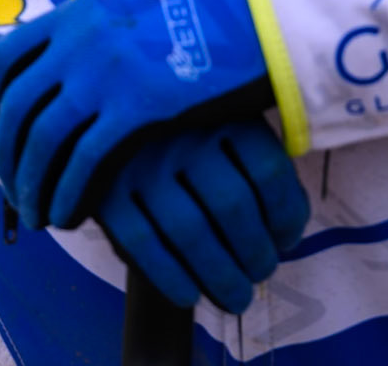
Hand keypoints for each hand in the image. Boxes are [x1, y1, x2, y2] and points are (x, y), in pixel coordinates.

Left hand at [0, 0, 273, 230]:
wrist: (256, 9)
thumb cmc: (205, 7)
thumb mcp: (137, 3)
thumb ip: (99, 26)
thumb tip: (74, 54)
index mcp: (78, 10)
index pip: (5, 59)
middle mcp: (81, 39)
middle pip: (16, 107)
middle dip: (6, 156)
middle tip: (12, 188)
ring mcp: (106, 71)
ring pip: (42, 140)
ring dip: (31, 184)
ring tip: (38, 214)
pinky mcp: (136, 106)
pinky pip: (82, 161)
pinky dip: (66, 193)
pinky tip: (68, 214)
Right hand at [99, 120, 310, 314]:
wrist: (99, 92)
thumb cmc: (178, 115)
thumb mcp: (217, 109)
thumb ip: (251, 152)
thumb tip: (287, 225)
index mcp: (218, 107)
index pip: (268, 170)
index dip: (287, 215)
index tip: (287, 239)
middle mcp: (183, 132)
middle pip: (233, 207)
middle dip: (256, 254)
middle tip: (262, 272)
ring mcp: (140, 160)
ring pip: (191, 233)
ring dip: (221, 277)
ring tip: (237, 295)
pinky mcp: (104, 189)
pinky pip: (143, 243)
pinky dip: (171, 278)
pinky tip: (190, 295)